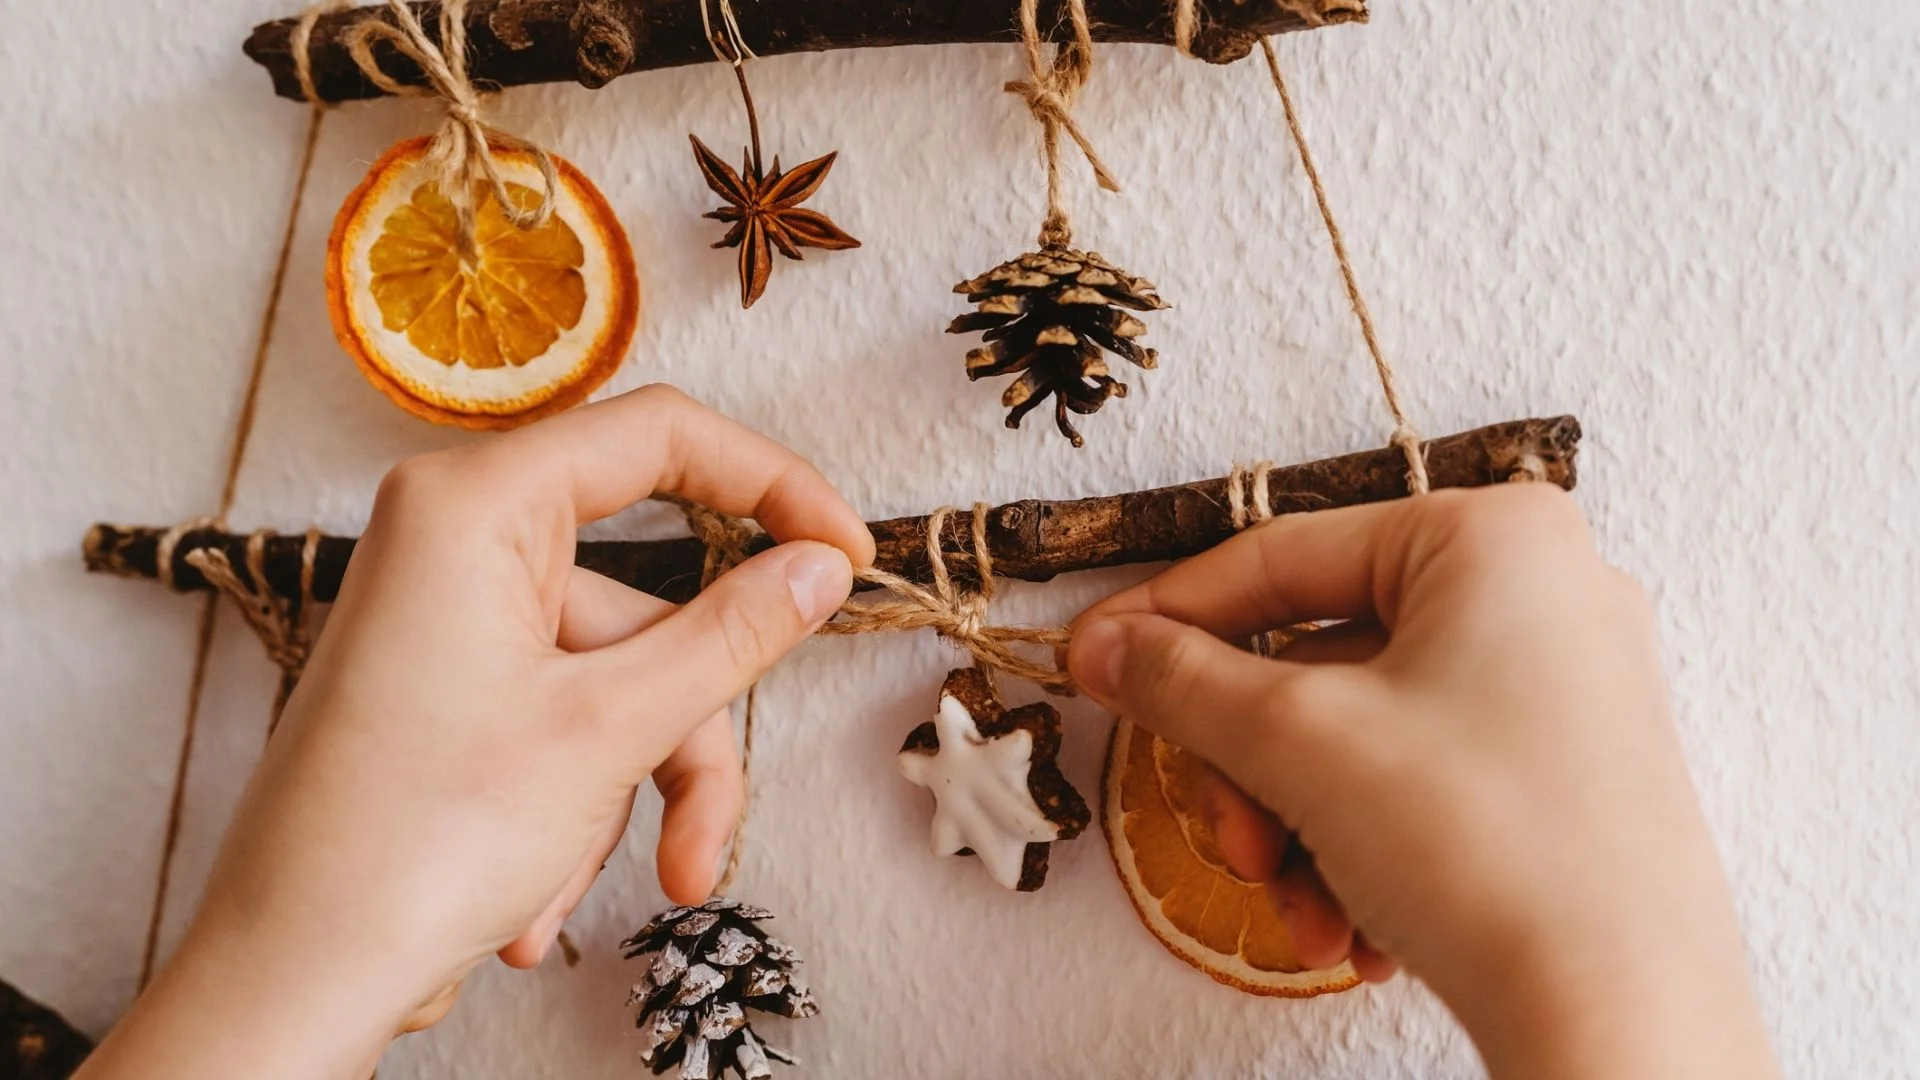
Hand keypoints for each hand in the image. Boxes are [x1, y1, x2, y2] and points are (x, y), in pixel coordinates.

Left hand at [79, 386, 873, 1079]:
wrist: (289, 979)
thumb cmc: (408, 843)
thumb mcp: (609, 729)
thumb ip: (732, 633)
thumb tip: (818, 566)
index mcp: (474, 506)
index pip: (660, 436)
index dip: (773, 485)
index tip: (847, 551)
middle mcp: (453, 544)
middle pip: (647, 602)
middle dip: (685, 732)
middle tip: (709, 833)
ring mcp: (448, 621)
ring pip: (615, 680)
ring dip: (631, 792)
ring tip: (606, 889)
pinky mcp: (448, 690)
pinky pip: (564, 719)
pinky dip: (578, 807)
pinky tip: (533, 902)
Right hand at [1067, 485, 1776, 1079]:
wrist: (1625, 1019)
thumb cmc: (1488, 846)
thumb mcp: (1301, 742)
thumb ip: (1184, 680)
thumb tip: (1106, 646)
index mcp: (1491, 537)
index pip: (1282, 556)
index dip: (1168, 617)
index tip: (1092, 660)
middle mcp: (1540, 594)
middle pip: (1317, 661)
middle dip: (1254, 772)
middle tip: (1231, 841)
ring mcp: (1562, 688)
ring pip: (1360, 739)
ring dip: (1300, 831)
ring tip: (1302, 912)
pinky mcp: (1566, 775)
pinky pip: (1421, 786)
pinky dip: (1365, 855)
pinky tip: (1354, 932)